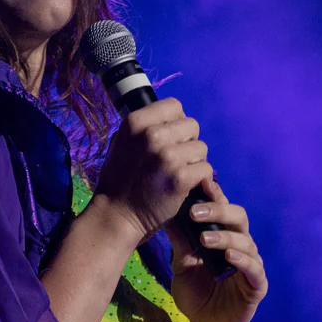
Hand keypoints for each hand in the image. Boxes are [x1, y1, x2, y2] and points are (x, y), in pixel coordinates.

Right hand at [93, 98, 213, 245]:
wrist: (116, 216)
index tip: (170, 138)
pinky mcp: (180, 178)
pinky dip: (200, 179)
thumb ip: (143, 128)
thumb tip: (167, 118)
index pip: (174, 105)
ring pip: (201, 147)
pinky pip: (206, 169)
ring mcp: (167, 157)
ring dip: (194, 161)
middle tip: (175, 159)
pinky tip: (185, 187)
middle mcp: (151, 135)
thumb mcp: (121, 143)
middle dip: (187, 141)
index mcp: (135, 122)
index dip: (176, 122)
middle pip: (192, 125)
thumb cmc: (118, 181)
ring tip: (177, 174)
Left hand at [166, 178, 267, 321]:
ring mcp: (250, 264)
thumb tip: (164, 210)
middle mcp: (240, 245)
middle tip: (195, 211)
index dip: (214, 195)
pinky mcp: (257, 285)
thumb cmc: (196, 291)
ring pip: (246, 242)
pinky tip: (229, 257)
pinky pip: (254, 269)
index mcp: (224, 235)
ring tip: (205, 238)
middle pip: (238, 218)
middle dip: (218, 210)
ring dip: (225, 237)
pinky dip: (243, 261)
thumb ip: (179, 239)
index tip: (199, 183)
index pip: (222, 208)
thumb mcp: (181, 263)